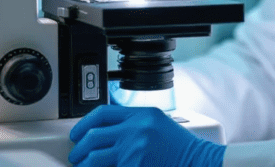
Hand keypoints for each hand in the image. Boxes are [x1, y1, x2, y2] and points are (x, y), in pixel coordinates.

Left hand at [68, 105, 224, 166]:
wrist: (198, 161)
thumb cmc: (180, 146)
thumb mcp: (156, 123)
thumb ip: (132, 122)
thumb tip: (105, 129)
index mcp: (141, 115)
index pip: (103, 113)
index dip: (84, 124)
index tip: (76, 134)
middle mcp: (136, 130)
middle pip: (93, 136)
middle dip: (80, 149)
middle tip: (77, 156)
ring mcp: (134, 151)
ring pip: (95, 158)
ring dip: (85, 164)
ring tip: (83, 166)